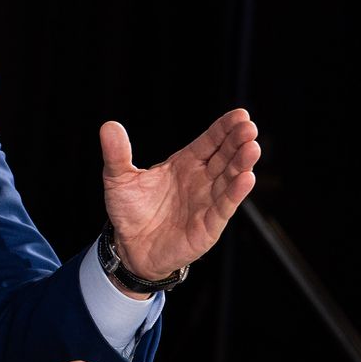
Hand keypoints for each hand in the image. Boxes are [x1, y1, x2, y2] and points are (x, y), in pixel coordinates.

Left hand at [101, 109, 259, 283]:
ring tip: (252, 148)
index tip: (240, 115)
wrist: (129, 246)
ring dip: (242, 164)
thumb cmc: (129, 211)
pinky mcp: (208, 225)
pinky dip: (235, 193)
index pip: (209, 142)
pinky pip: (224, 207)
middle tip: (249, 127)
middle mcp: (200, 180)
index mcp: (184, 164)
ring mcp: (206, 201)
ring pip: (229, 179)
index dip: (224, 129)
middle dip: (237, 142)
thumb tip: (108, 126)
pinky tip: (246, 178)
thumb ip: (117, 153)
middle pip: (224, 156)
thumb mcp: (119, 179)